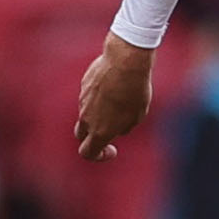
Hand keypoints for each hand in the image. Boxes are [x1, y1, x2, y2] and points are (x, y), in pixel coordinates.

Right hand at [74, 34, 153, 161]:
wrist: (125, 62)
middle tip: (108, 131)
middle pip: (81, 136)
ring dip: (101, 112)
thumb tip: (116, 126)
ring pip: (88, 112)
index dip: (99, 156)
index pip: (87, 153)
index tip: (112, 149)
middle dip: (92, 137)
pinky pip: (90, 95)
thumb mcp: (136, 116)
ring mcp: (83, 101)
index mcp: (100, 132)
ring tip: (122, 98)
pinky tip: (116, 83)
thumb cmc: (134, 91)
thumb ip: (123, 127)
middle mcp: (87, 118)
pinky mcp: (84, 85)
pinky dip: (101, 95)